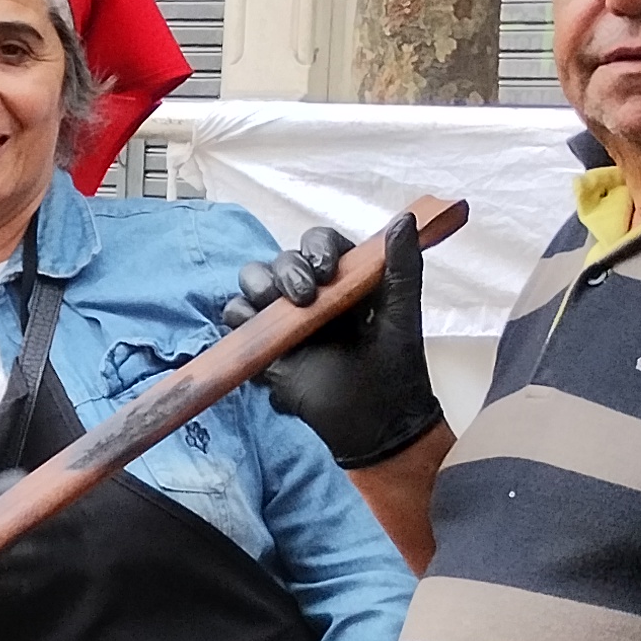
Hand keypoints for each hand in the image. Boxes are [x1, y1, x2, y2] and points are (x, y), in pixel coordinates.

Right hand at [222, 211, 443, 469]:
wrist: (374, 421)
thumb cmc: (394, 366)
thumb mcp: (402, 312)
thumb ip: (404, 265)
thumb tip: (404, 219)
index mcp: (344, 278)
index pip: (318, 243)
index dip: (316, 248)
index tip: (327, 269)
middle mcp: (311, 292)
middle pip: (281, 258)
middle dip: (287, 270)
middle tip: (306, 297)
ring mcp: (284, 319)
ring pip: (253, 281)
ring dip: (259, 285)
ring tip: (279, 308)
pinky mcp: (265, 344)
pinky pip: (236, 317)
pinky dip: (240, 317)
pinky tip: (261, 329)